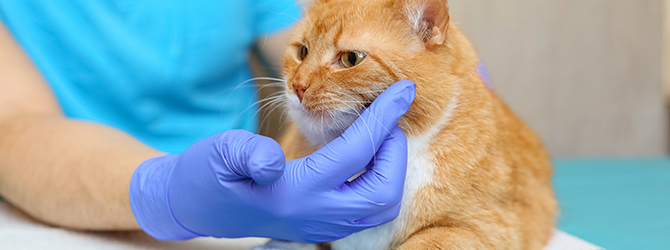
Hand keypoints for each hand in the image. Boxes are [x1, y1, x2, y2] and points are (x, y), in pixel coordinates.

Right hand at [129, 80, 415, 242]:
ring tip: (380, 135)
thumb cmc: (206, 175)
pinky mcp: (319, 225)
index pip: (355, 154)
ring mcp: (320, 225)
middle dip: (395, 151)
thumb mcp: (219, 154)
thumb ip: (246, 154)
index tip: (401, 93)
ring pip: (379, 207)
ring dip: (391, 169)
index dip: (381, 119)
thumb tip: (274, 160)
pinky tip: (366, 155)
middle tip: (389, 118)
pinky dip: (378, 180)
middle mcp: (314, 215)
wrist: (195, 206)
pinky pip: (365, 210)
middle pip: (382, 192)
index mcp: (294, 194)